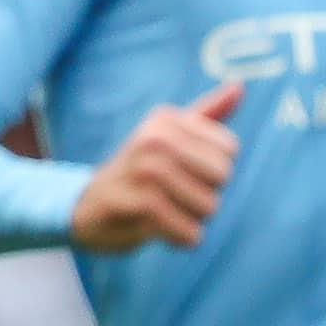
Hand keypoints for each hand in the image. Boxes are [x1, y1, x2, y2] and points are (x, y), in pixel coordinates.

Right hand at [69, 81, 241, 252]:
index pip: (228, 149)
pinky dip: (183, 238)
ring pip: (208, 206)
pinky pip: (187, 230)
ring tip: (165, 211)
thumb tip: (239, 87)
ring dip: (193, 219)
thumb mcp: (170, 136)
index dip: (214, 170)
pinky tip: (162, 230)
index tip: (184, 171)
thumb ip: (207, 113)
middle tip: (173, 195)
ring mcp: (142, 170)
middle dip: (206, 194)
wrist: (87, 207)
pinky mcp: (134, 204)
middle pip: (221, 176)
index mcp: (166, 120)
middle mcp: (153, 138)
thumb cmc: (140, 171)